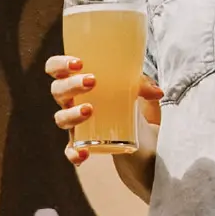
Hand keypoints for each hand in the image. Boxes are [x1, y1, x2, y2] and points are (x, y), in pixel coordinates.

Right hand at [45, 55, 162, 164]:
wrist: (146, 148)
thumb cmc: (137, 112)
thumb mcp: (142, 96)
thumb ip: (144, 87)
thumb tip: (157, 92)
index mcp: (81, 84)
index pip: (57, 69)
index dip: (60, 64)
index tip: (78, 63)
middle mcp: (74, 103)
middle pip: (57, 91)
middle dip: (71, 85)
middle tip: (92, 82)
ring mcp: (77, 126)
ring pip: (61, 118)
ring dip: (71, 113)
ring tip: (89, 110)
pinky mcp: (84, 147)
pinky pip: (71, 151)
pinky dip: (74, 153)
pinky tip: (85, 152)